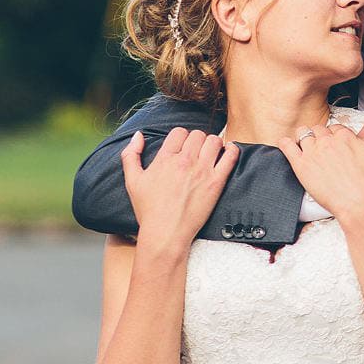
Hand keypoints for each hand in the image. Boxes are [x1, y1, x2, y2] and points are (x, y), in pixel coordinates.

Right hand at [120, 128, 238, 251]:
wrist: (166, 231)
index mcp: (165, 158)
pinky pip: (231, 156)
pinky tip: (229, 152)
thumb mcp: (132, 180)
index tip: (183, 145)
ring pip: (214, 141)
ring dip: (213, 143)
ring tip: (211, 152)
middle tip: (197, 150)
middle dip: (197, 140)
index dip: (182, 136)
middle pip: (198, 135)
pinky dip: (232, 150)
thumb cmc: (149, 209)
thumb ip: (130, 154)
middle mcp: (184, 161)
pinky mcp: (217, 182)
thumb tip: (138, 134)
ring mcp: (202, 171)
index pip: (179, 132)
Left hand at [277, 119, 363, 220]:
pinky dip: (286, 143)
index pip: (337, 128)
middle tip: (324, 149)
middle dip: (321, 136)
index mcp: (346, 137)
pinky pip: (287, 146)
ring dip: (305, 138)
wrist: (358, 203)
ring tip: (307, 147)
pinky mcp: (301, 165)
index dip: (337, 136)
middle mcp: (328, 141)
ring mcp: (313, 152)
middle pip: (319, 129)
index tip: (338, 145)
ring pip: (303, 134)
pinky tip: (287, 145)